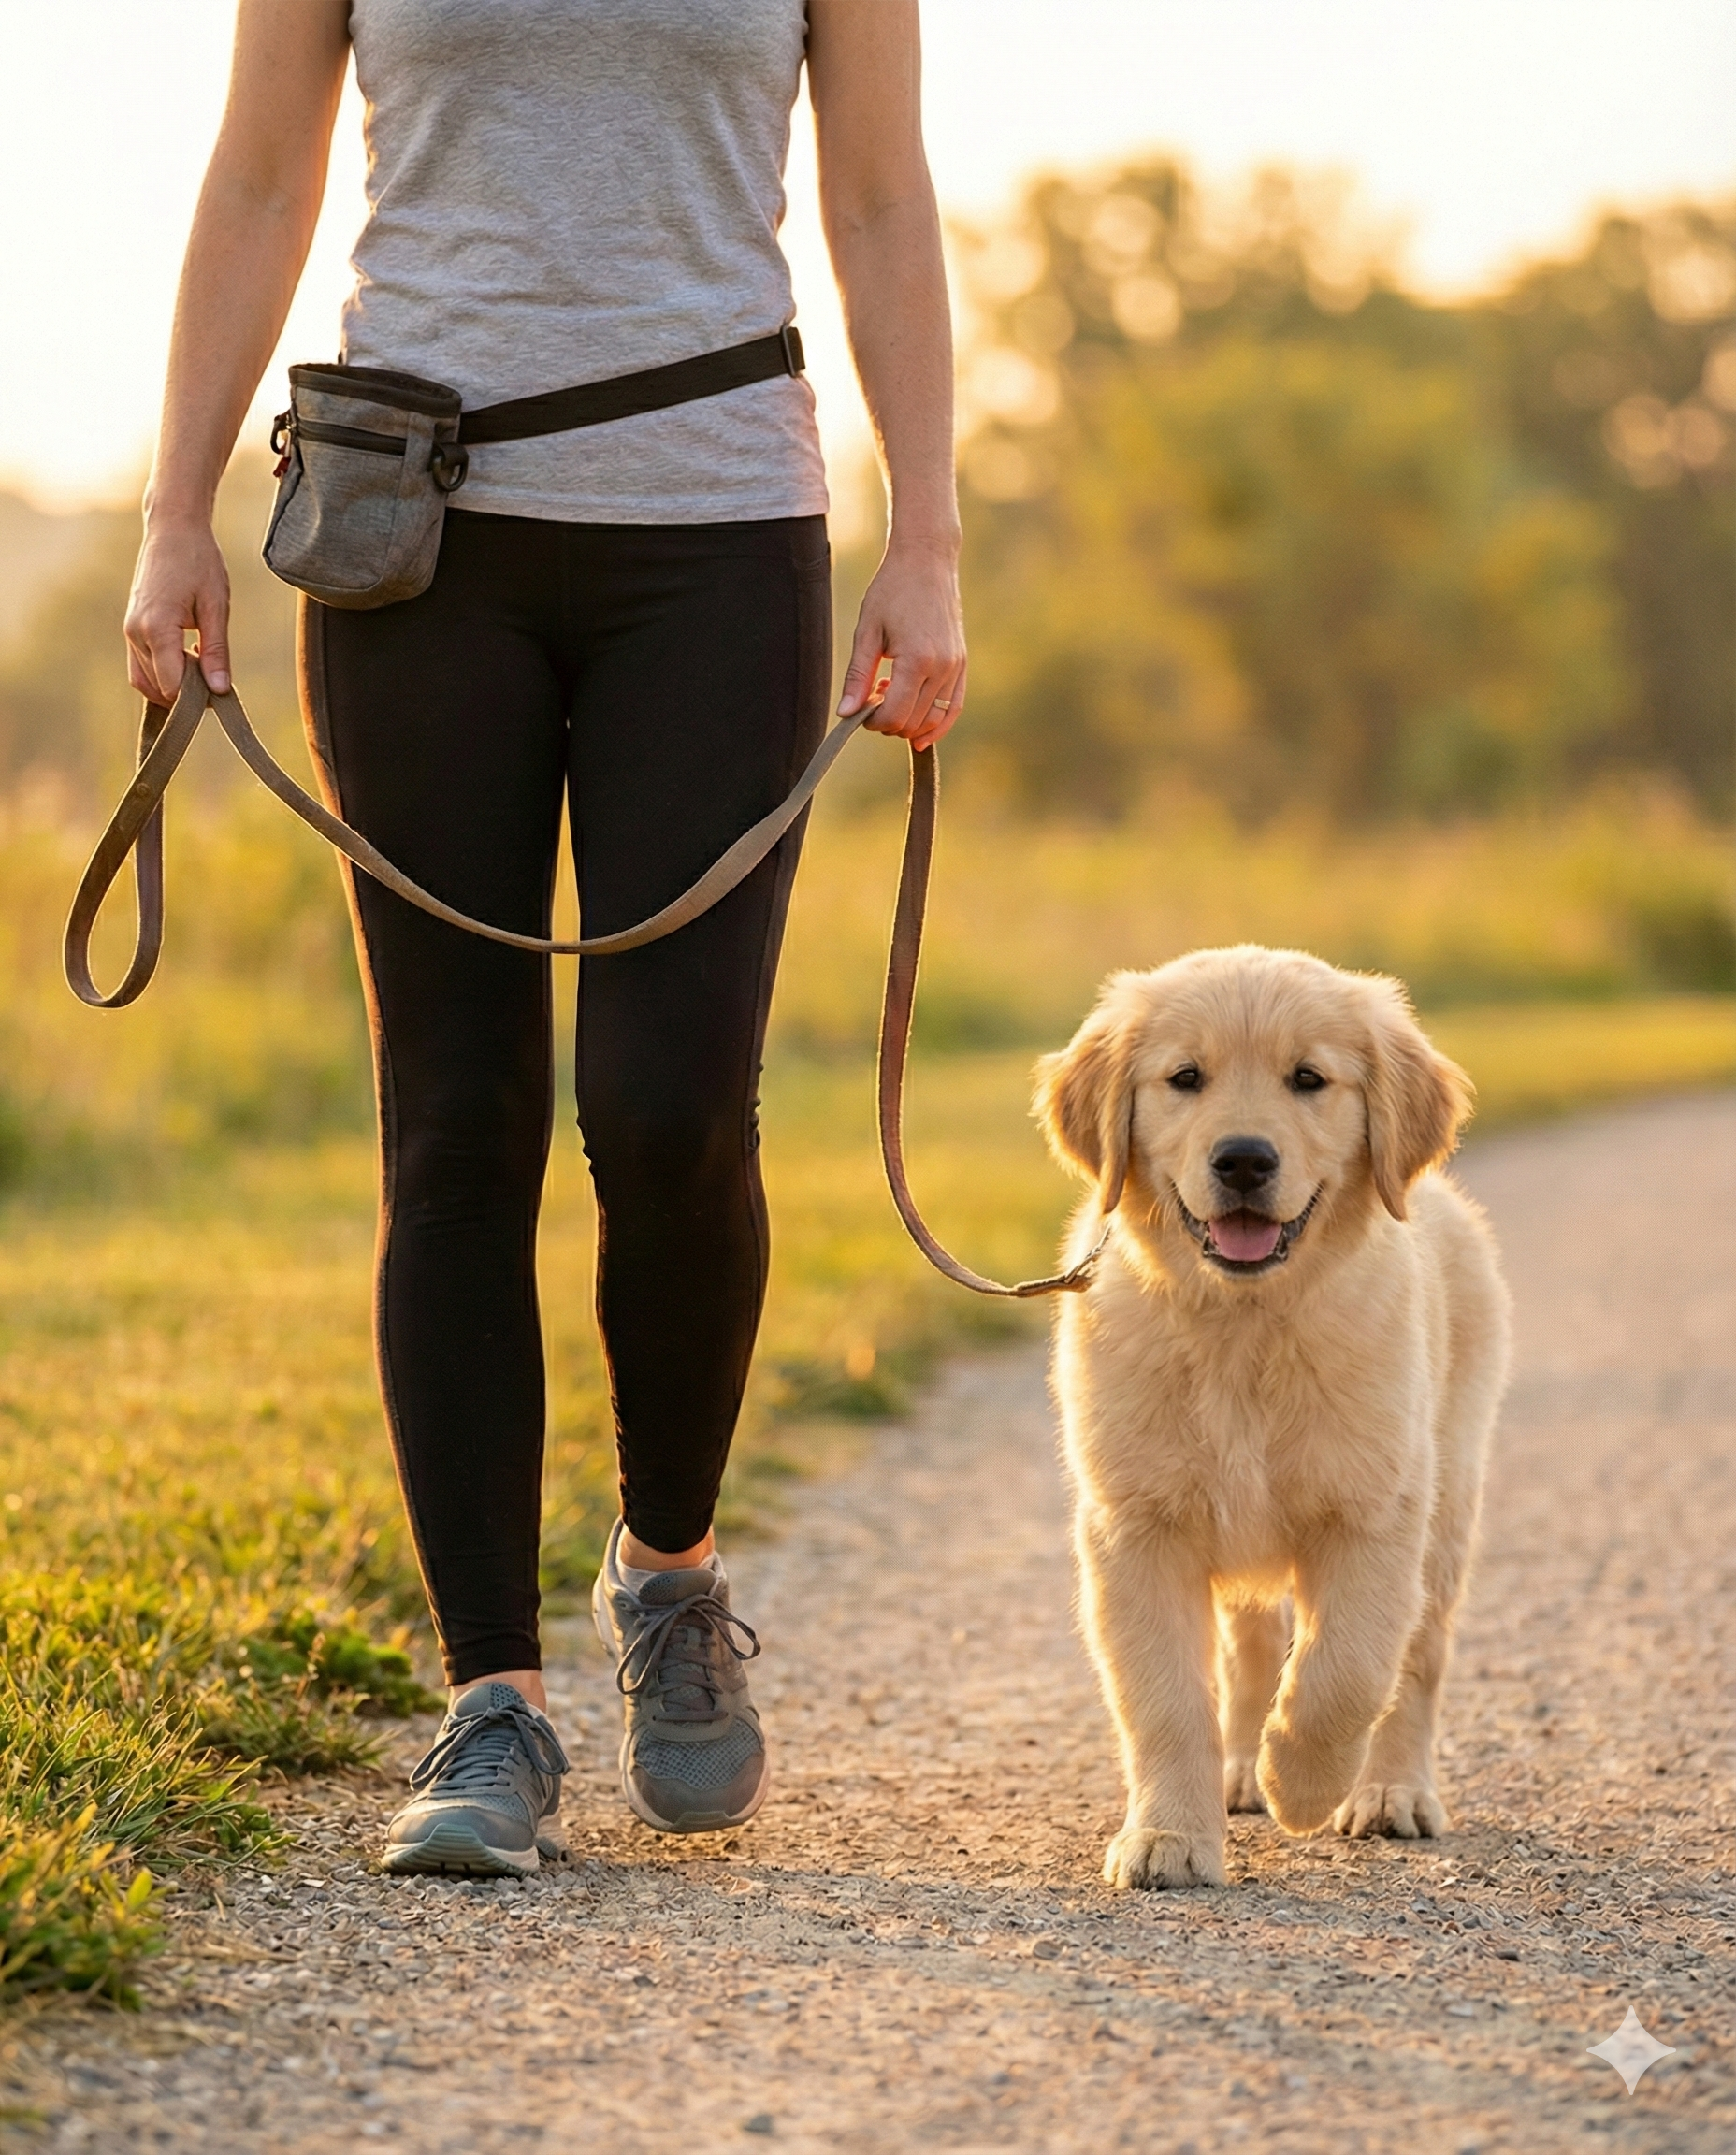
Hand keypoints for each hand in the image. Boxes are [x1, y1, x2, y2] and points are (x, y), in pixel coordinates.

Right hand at [124, 517, 231, 704]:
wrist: (173, 530)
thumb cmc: (199, 562)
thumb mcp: (217, 607)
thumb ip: (217, 651)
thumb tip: (220, 690)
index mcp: (157, 628)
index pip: (172, 686)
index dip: (198, 698)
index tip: (221, 689)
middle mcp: (136, 633)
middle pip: (159, 688)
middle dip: (187, 694)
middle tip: (216, 677)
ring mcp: (129, 631)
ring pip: (146, 682)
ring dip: (174, 685)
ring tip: (203, 665)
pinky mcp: (131, 628)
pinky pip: (142, 666)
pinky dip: (163, 673)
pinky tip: (189, 659)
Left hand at [837, 537, 965, 749]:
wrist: (926, 561)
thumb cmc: (892, 590)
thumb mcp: (867, 631)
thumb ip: (857, 676)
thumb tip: (846, 714)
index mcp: (917, 659)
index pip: (894, 715)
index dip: (872, 721)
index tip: (859, 709)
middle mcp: (942, 667)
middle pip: (913, 722)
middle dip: (888, 722)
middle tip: (870, 701)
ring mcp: (956, 667)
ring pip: (934, 720)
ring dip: (909, 721)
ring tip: (890, 694)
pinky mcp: (962, 664)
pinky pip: (954, 708)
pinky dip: (937, 723)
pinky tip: (919, 730)